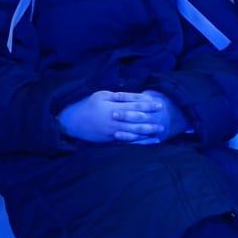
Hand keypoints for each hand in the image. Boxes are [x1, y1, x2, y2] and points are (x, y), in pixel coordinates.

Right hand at [58, 90, 186, 143]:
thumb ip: (119, 96)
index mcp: (113, 107)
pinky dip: (141, 142)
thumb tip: (135, 95)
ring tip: (160, 131)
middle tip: (163, 119)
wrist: (73, 123)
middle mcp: (115, 121)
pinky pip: (129, 142)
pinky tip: (150, 142)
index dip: (148, 105)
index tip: (159, 104)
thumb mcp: (101, 95)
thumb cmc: (87, 105)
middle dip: (151, 120)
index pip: (135, 106)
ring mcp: (114, 132)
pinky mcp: (112, 140)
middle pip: (137, 120)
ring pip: (135, 133)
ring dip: (148, 132)